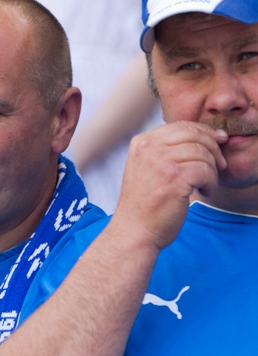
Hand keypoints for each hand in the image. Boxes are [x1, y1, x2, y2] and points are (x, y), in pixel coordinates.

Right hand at [113, 121, 226, 249]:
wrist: (135, 229)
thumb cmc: (145, 202)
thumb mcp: (147, 167)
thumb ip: (164, 150)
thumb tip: (205, 135)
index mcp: (142, 142)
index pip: (180, 126)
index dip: (204, 132)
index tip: (219, 142)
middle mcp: (148, 148)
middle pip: (194, 135)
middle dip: (214, 149)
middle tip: (220, 166)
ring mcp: (160, 162)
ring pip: (203, 153)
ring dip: (212, 171)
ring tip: (205, 185)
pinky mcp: (174, 178)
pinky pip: (206, 170)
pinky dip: (211, 183)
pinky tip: (203, 192)